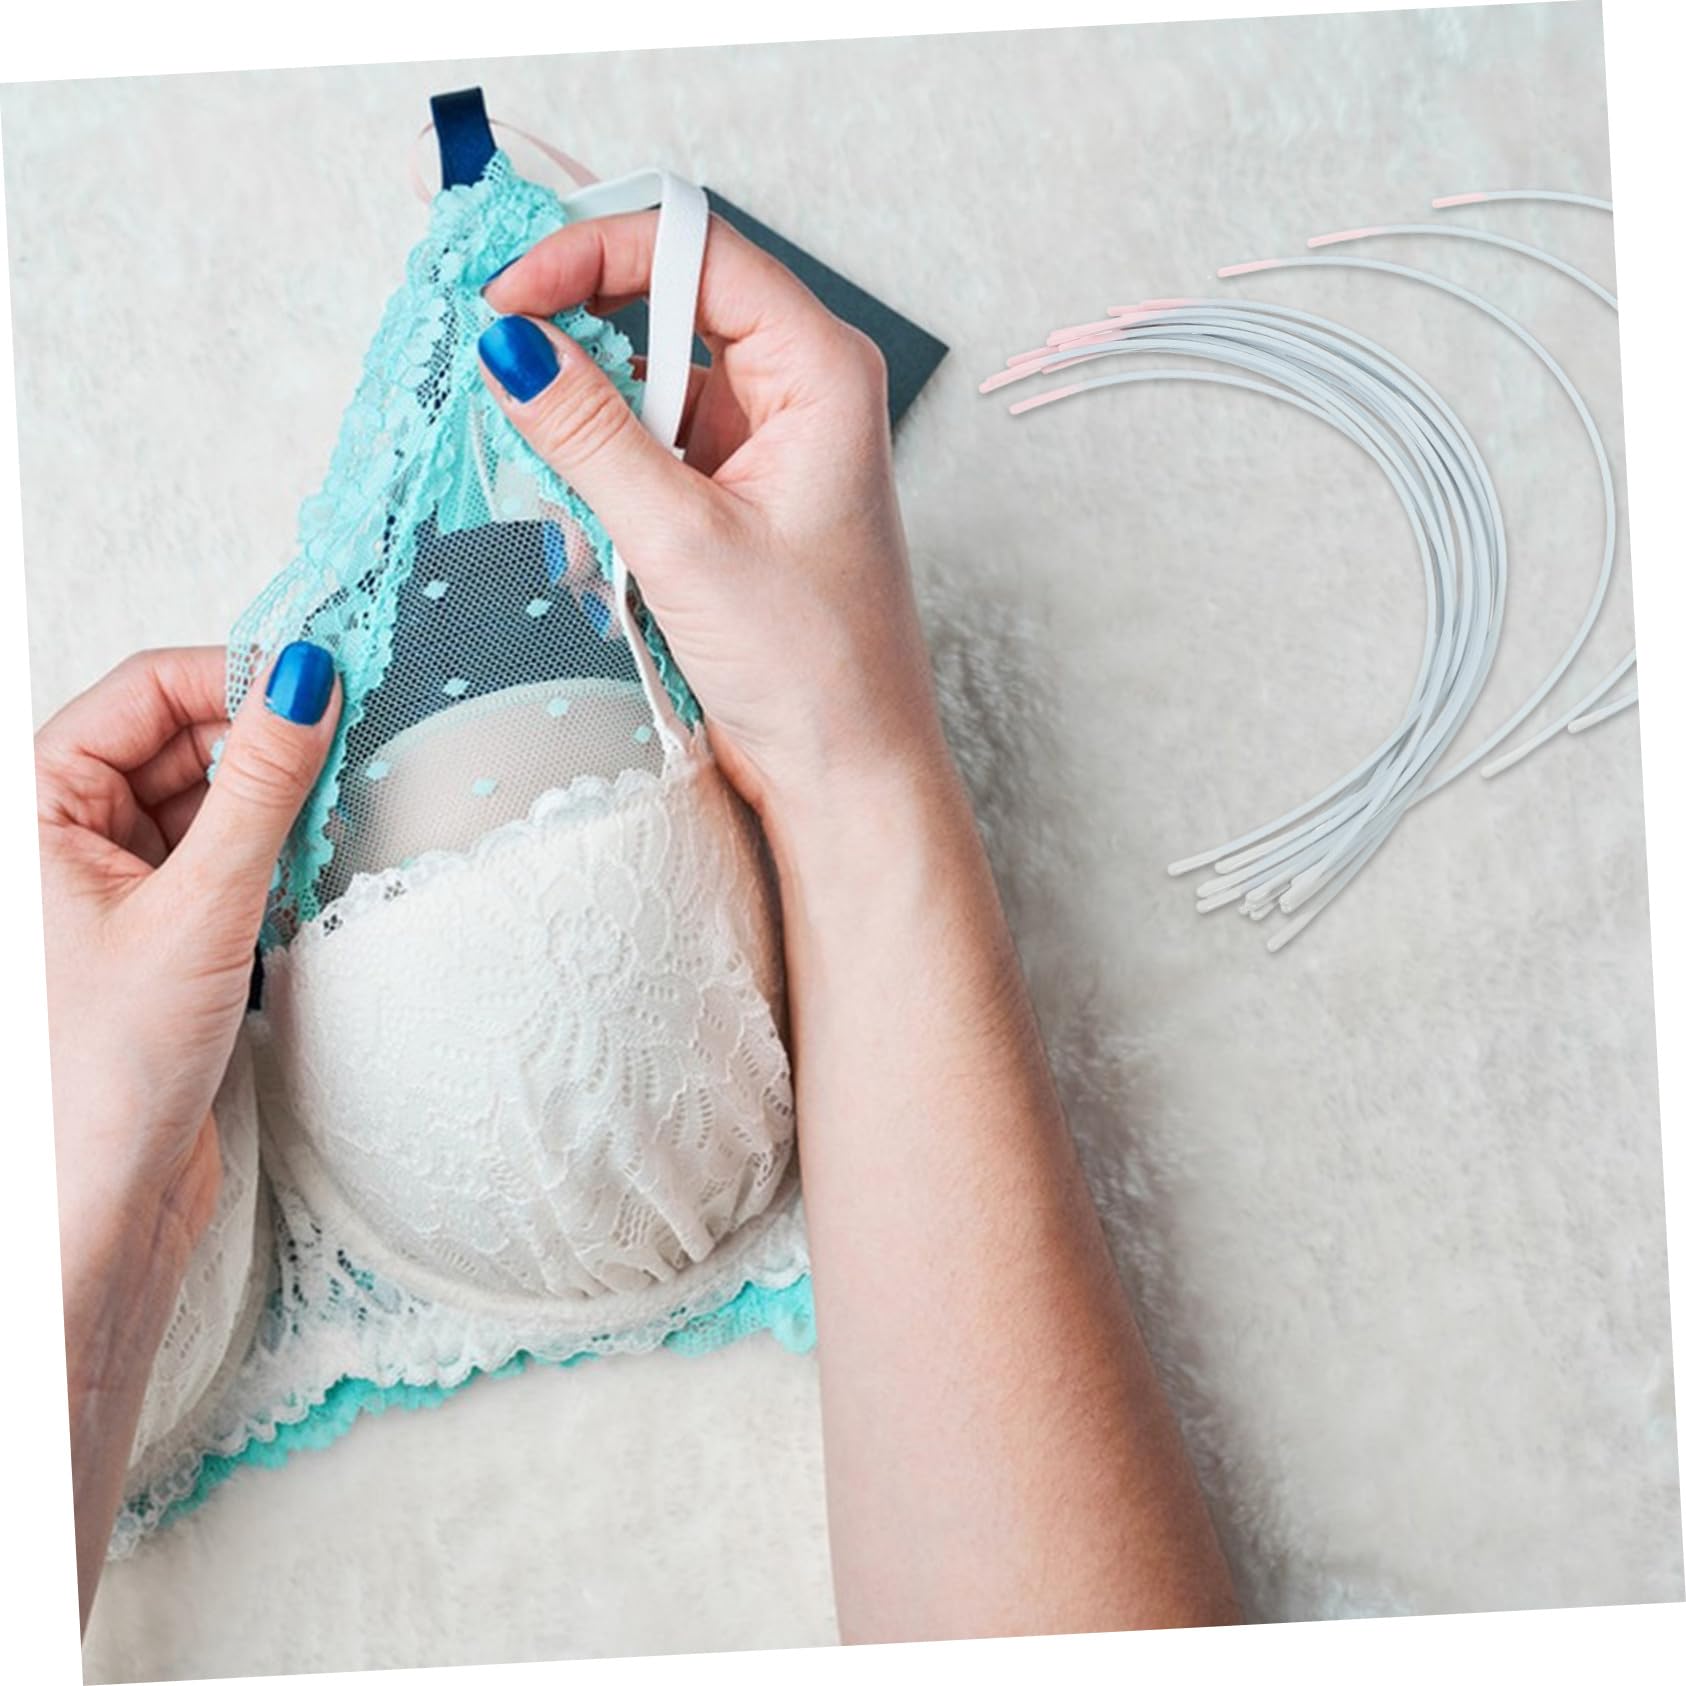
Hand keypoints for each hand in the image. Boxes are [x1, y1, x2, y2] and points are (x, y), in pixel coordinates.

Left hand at [38, 643, 339, 1253]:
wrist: (99, 1206)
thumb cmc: (103, 1071)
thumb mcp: (200, 905)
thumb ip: (262, 785)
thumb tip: (307, 680)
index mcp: (35, 808)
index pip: (145, 692)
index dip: (237, 677)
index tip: (328, 682)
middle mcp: (64, 836)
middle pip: (179, 740)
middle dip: (263, 743)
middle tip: (350, 746)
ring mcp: (110, 884)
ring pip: (206, 800)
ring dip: (273, 804)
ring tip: (330, 820)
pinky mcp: (156, 933)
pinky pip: (220, 857)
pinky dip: (270, 856)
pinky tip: (308, 872)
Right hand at [478, 212, 950, 844]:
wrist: (848, 770)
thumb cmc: (811, 665)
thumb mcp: (682, 539)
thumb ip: (591, 432)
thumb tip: (510, 344)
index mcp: (821, 370)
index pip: (693, 249)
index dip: (592, 250)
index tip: (505, 293)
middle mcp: (801, 389)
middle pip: (670, 295)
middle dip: (577, 310)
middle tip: (488, 331)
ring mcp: (768, 441)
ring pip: (652, 372)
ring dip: (586, 396)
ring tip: (526, 428)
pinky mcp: (736, 492)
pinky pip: (653, 439)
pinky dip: (603, 456)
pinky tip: (575, 500)